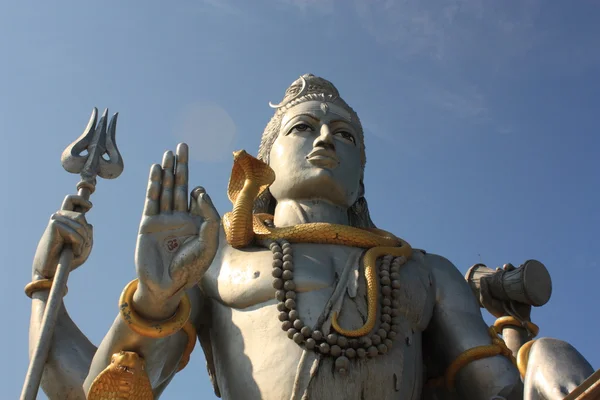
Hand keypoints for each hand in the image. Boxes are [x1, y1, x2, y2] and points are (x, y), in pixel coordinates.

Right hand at [32, 195, 92, 279]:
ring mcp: (56, 219)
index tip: (90, 207)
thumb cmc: (67, 258)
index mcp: (65, 219)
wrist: (51, 269)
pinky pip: (74, 232)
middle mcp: (59, 216)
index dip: (81, 200)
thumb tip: (88, 223)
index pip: (71, 200)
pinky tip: (74, 252)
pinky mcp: (54, 225)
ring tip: (78, 250)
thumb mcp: (84, 245)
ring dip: (83, 240)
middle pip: (81, 216)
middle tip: (83, 246)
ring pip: (80, 224)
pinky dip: (78, 243)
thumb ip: (89, 234)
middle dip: (86, 233)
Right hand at [133, 143, 219, 318]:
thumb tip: (199, 191)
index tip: (197, 194)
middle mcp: (180, 217)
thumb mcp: (208, 242)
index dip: (198, 191)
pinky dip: (154, 184)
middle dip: (182, 166)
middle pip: (181, 185)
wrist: (166, 285)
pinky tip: (157, 170)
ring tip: (169, 153)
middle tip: (182, 145)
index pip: (197, 197)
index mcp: (197, 222)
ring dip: (168, 171)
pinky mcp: (148, 223)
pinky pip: (152, 200)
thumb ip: (209, 216)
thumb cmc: (191, 267)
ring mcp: (164, 219)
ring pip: (166, 189)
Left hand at [480, 263, 531, 319]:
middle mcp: (510, 288)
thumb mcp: (487, 301)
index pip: (502, 277)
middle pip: (511, 275)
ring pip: (519, 276)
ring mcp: (519, 290)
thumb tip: (483, 278)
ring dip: (516, 268)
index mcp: (501, 289)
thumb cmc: (498, 312)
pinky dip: (527, 273)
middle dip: (508, 268)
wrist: (511, 320)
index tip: (498, 269)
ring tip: (511, 267)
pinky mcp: (527, 293)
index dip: (500, 271)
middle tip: (505, 267)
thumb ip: (483, 290)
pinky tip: (524, 267)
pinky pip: (529, 281)